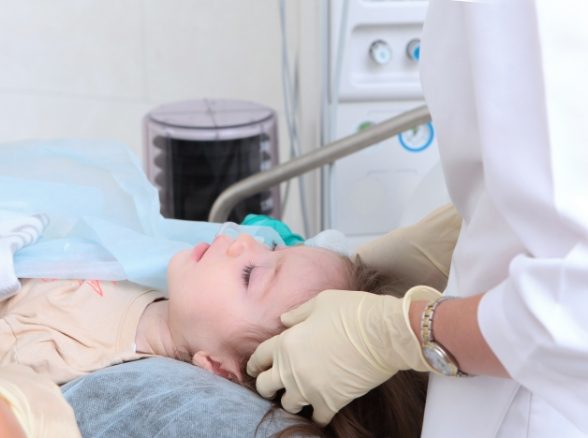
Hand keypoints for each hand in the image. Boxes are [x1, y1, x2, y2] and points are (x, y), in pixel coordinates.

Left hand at [246, 287, 440, 424]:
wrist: (382, 333)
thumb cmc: (352, 311)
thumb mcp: (321, 302)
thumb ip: (298, 313)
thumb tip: (284, 320)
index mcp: (286, 342)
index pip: (259, 357)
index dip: (255, 362)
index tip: (256, 367)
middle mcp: (291, 368)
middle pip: (265, 386)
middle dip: (266, 385)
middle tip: (273, 385)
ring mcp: (310, 388)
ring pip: (288, 404)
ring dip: (292, 399)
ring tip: (299, 395)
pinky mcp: (331, 402)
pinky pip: (317, 418)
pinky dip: (319, 415)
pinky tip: (322, 409)